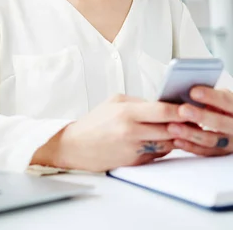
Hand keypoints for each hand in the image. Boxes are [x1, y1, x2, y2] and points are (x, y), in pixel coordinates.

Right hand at [36, 94, 181, 172]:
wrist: (76, 146)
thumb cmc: (94, 122)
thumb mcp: (114, 102)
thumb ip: (139, 102)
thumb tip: (162, 103)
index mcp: (126, 113)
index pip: (162, 110)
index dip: (180, 109)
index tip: (189, 107)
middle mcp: (132, 132)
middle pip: (170, 128)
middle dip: (182, 124)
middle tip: (189, 118)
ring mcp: (135, 149)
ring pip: (168, 143)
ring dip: (174, 136)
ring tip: (174, 128)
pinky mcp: (136, 162)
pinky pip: (159, 154)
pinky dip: (163, 146)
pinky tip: (159, 139)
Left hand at [167, 87, 232, 155]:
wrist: (231, 125)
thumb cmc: (220, 105)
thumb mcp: (220, 97)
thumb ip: (210, 95)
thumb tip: (188, 89)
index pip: (226, 101)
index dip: (211, 97)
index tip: (193, 92)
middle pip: (220, 123)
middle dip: (200, 116)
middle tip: (182, 110)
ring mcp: (230, 142)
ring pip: (211, 140)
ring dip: (190, 134)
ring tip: (172, 127)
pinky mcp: (220, 153)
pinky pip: (205, 152)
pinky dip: (190, 146)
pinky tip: (176, 140)